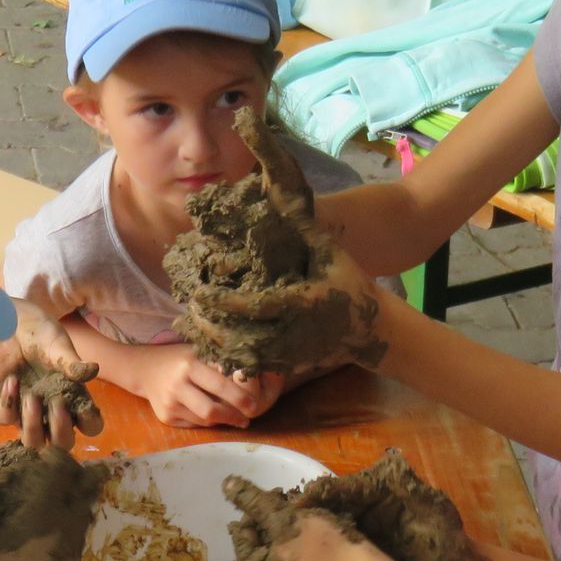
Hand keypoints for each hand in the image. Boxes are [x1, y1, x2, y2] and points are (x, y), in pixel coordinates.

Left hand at [0, 305, 106, 448]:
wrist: (8, 320)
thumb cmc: (40, 333)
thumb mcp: (57, 345)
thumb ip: (71, 361)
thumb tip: (92, 371)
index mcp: (73, 398)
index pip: (90, 426)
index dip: (90, 423)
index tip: (84, 406)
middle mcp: (51, 411)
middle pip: (62, 443)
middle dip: (61, 431)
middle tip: (57, 404)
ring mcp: (25, 411)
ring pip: (32, 441)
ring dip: (33, 426)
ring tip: (32, 397)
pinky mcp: (1, 404)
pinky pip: (4, 419)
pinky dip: (8, 403)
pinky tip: (12, 379)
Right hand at [135, 347, 273, 428]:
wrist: (144, 368)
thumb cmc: (179, 357)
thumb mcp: (198, 352)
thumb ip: (220, 364)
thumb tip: (253, 377)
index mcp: (189, 364)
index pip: (220, 385)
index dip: (240, 398)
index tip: (254, 405)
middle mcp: (177, 385)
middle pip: (211, 410)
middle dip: (233, 416)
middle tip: (247, 418)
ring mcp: (169, 403)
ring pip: (204, 420)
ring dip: (223, 421)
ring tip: (236, 418)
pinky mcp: (165, 417)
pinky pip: (194, 424)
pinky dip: (207, 422)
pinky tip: (213, 415)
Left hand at [182, 247, 387, 376]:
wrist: (370, 330)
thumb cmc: (350, 284)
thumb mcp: (330, 252)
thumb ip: (303, 227)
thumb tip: (279, 194)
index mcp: (302, 303)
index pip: (255, 306)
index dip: (224, 302)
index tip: (200, 293)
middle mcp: (294, 333)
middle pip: (242, 336)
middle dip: (212, 324)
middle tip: (190, 306)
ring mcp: (290, 354)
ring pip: (243, 355)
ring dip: (216, 340)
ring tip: (194, 321)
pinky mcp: (288, 365)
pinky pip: (252, 366)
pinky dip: (229, 356)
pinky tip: (211, 341)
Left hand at [224, 481, 384, 560]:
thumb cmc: (324, 548)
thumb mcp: (285, 518)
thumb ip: (253, 500)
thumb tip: (225, 484)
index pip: (244, 530)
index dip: (262, 509)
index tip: (285, 500)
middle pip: (263, 544)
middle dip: (277, 522)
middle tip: (300, 509)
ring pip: (281, 555)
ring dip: (292, 534)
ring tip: (313, 523)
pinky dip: (305, 553)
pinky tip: (322, 543)